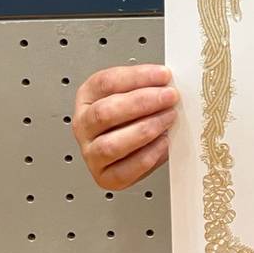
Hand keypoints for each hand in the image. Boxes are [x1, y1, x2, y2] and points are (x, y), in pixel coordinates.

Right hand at [72, 63, 178, 189]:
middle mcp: (85, 125)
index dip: (137, 77)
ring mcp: (91, 153)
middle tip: (169, 97)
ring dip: (145, 129)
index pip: (106, 82)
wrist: (129, 148)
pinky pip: (125, 170)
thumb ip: (148, 85)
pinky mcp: (105, 177)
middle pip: (104, 113)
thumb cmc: (131, 115)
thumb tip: (169, 82)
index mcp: (88, 97)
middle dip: (142, 103)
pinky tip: (163, 141)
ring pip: (111, 145)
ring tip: (168, 118)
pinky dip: (148, 155)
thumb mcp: (135, 92)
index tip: (163, 75)